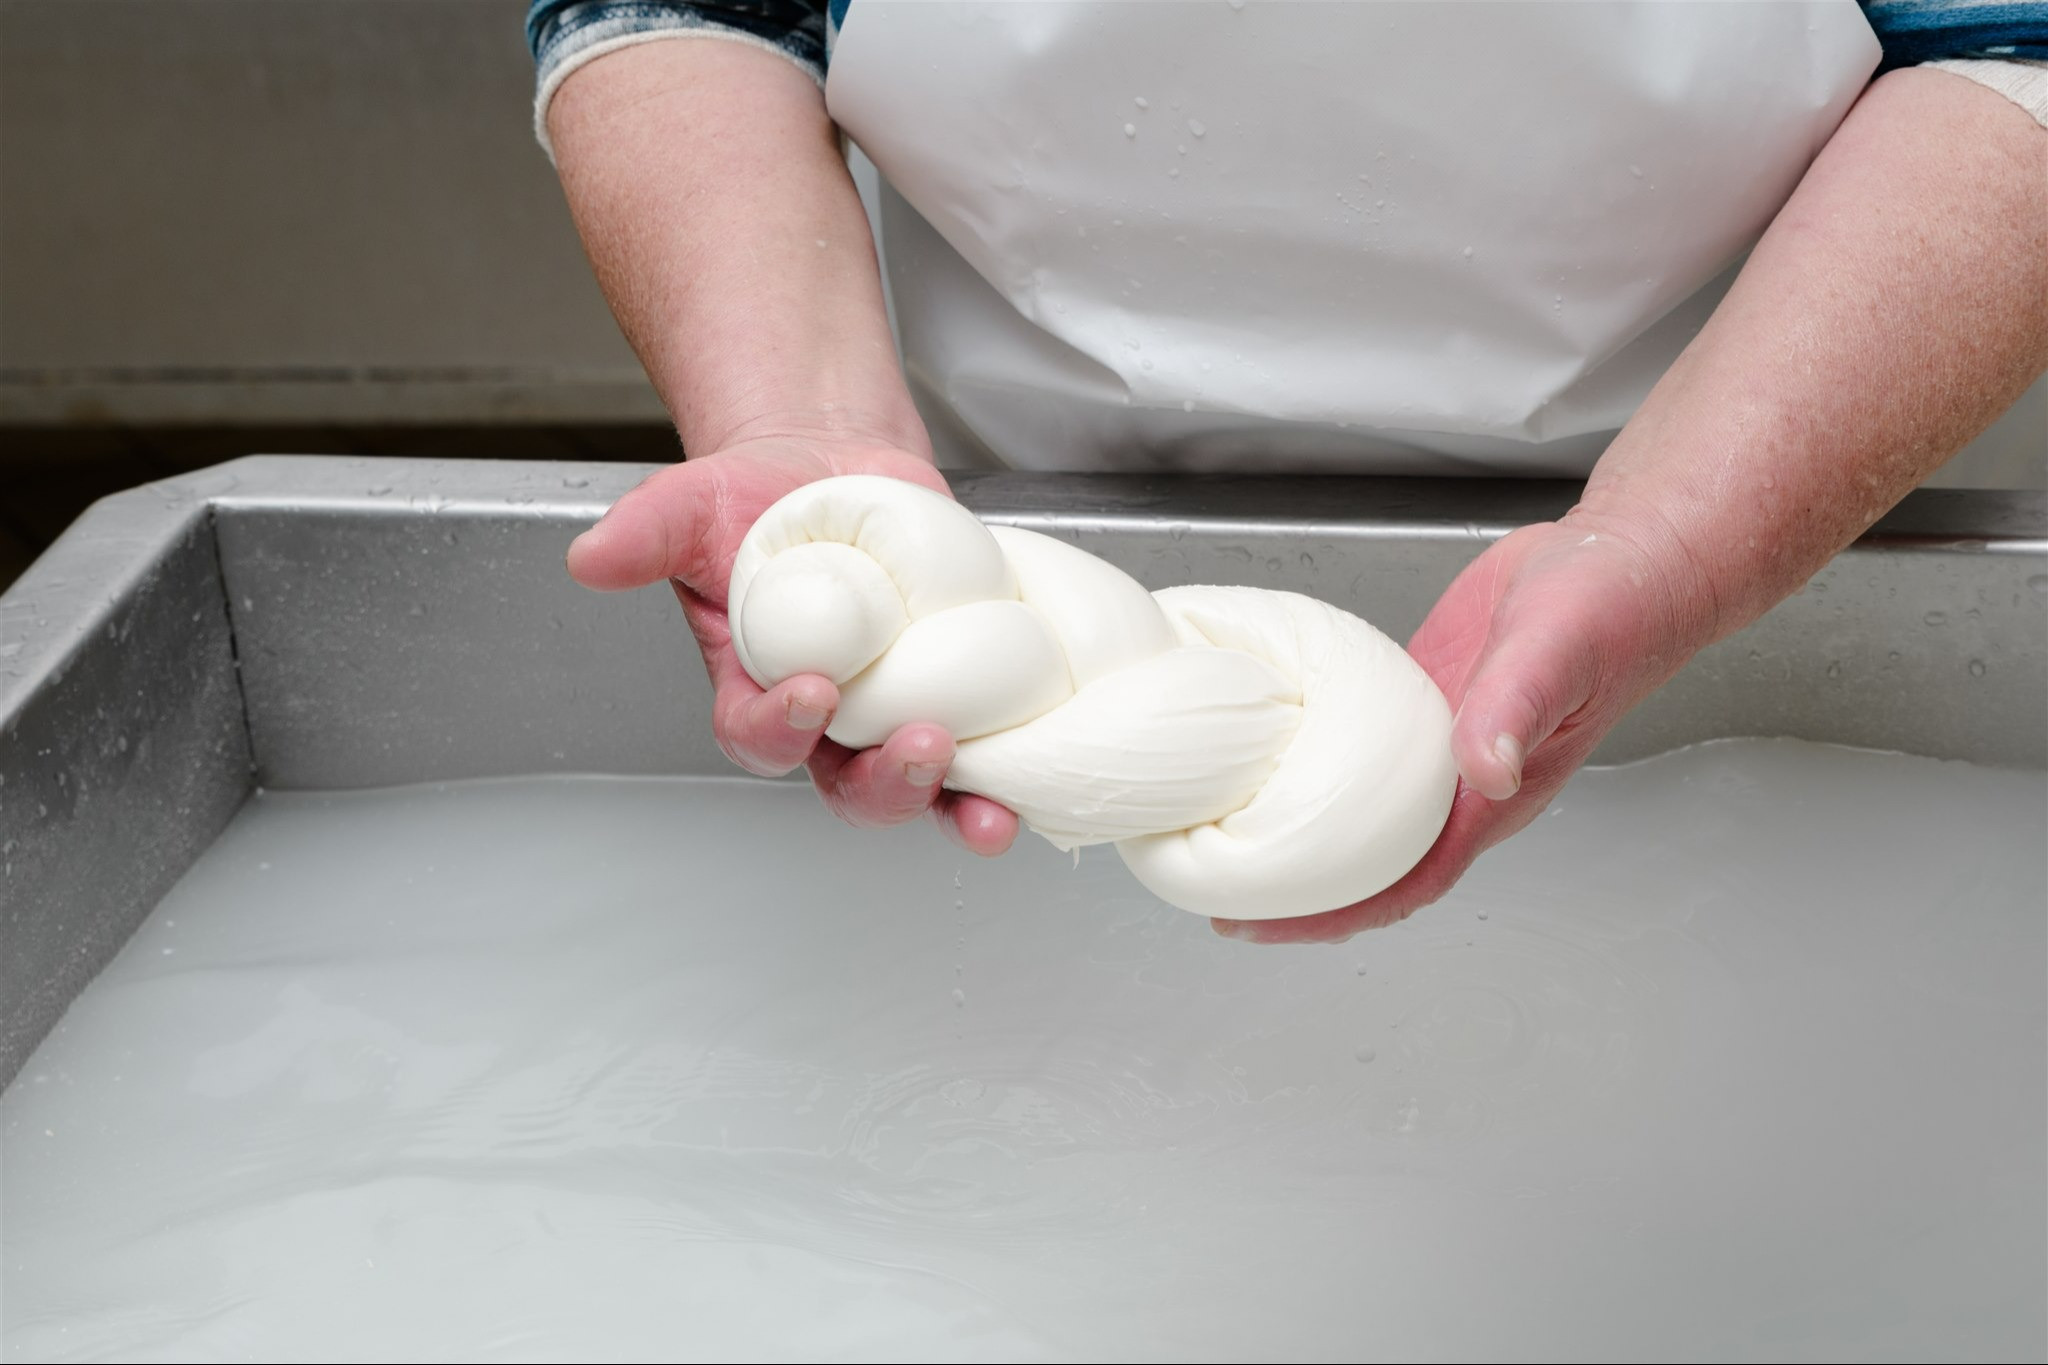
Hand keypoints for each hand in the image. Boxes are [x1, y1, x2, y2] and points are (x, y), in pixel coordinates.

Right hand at [566, 434, 1019, 855]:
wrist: (831, 468)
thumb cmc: (753, 501)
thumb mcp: (689, 505)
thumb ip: (644, 536)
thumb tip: (589, 558)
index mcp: (759, 692)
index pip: (760, 737)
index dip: (782, 729)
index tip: (812, 692)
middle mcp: (833, 722)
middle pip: (852, 786)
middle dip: (887, 783)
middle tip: (922, 747)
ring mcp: (904, 708)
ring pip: (927, 785)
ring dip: (958, 803)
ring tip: (988, 808)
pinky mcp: (966, 687)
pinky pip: (994, 741)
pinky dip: (1021, 758)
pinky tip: (1050, 753)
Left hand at [1221, 514, 1710, 942]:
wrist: (1623, 559)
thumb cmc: (1611, 610)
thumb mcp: (1554, 652)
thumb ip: (1515, 709)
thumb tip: (1485, 769)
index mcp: (1492, 796)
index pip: (1406, 880)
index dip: (1334, 913)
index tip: (1263, 925)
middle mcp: (1459, 784)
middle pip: (1371, 863)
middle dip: (1299, 892)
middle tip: (1218, 896)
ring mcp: (1436, 745)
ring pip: (1361, 813)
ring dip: (1301, 834)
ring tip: (1227, 839)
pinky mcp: (1421, 702)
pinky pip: (1361, 749)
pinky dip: (1314, 764)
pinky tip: (1270, 759)